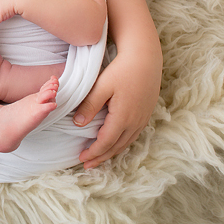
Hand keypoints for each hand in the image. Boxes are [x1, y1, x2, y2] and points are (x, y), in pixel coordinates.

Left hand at [72, 48, 161, 168]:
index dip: (93, 152)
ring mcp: (142, 119)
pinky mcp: (146, 113)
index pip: (105, 142)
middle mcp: (135, 122)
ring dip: (112, 152)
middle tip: (88, 165)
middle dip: (101, 157)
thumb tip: (78, 124)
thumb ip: (89, 105)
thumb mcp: (102, 86)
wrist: (145, 58)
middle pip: (116, 147)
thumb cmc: (122, 69)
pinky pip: (133, 135)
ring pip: (126, 142)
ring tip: (99, 157)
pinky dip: (121, 143)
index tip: (81, 158)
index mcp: (123, 117)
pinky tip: (115, 142)